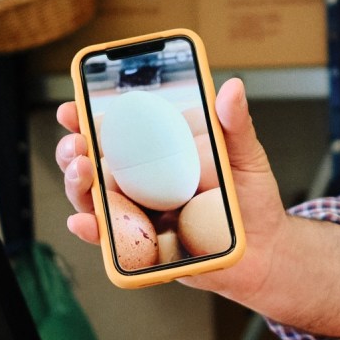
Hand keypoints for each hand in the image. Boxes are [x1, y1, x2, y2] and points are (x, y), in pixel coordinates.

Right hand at [54, 78, 289, 302]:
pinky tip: (84, 221)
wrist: (267, 251)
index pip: (113, 135)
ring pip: (92, 200)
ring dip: (76, 184)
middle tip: (77, 143)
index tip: (73, 108)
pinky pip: (110, 241)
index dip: (86, 120)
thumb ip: (235, 124)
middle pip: (92, 166)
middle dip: (73, 151)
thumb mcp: (245, 156)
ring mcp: (138, 216)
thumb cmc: (252, 202)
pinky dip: (92, 231)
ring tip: (81, 170)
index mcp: (157, 159)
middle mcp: (141, 186)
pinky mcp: (143, 249)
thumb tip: (232, 87)